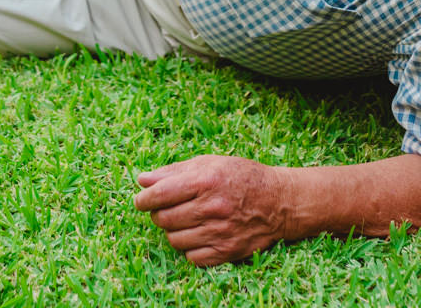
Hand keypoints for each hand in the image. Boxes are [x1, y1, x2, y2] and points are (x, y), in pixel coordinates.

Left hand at [133, 155, 292, 265]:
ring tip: (185, 221)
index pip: (160, 194)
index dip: (143, 199)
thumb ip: (174, 171)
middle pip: (163, 219)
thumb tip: (142, 180)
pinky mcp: (227, 252)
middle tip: (165, 209)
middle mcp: (211, 207)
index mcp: (205, 181)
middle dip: (158, 214)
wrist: (280, 201)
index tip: (140, 200)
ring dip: (173, 231)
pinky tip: (198, 235)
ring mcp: (219, 232)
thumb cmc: (242, 177)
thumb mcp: (210, 163)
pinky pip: (192, 258)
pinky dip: (189, 248)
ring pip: (174, 240)